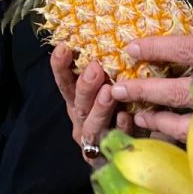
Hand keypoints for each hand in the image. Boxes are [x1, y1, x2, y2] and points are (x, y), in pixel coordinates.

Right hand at [51, 44, 133, 163]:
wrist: (132, 150)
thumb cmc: (119, 109)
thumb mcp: (107, 88)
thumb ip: (104, 71)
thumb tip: (114, 37)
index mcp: (77, 101)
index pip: (65, 82)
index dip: (61, 67)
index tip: (63, 47)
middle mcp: (81, 119)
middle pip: (78, 104)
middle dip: (85, 86)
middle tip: (95, 68)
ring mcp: (94, 139)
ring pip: (92, 125)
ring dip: (100, 108)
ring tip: (109, 92)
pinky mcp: (110, 156)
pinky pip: (116, 141)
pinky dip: (121, 128)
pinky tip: (127, 116)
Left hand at [112, 3, 192, 139]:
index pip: (187, 47)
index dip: (155, 47)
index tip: (129, 47)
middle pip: (178, 87)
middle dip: (144, 88)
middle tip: (117, 88)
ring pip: (185, 119)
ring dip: (156, 118)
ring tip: (133, 115)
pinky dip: (179, 139)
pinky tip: (162, 136)